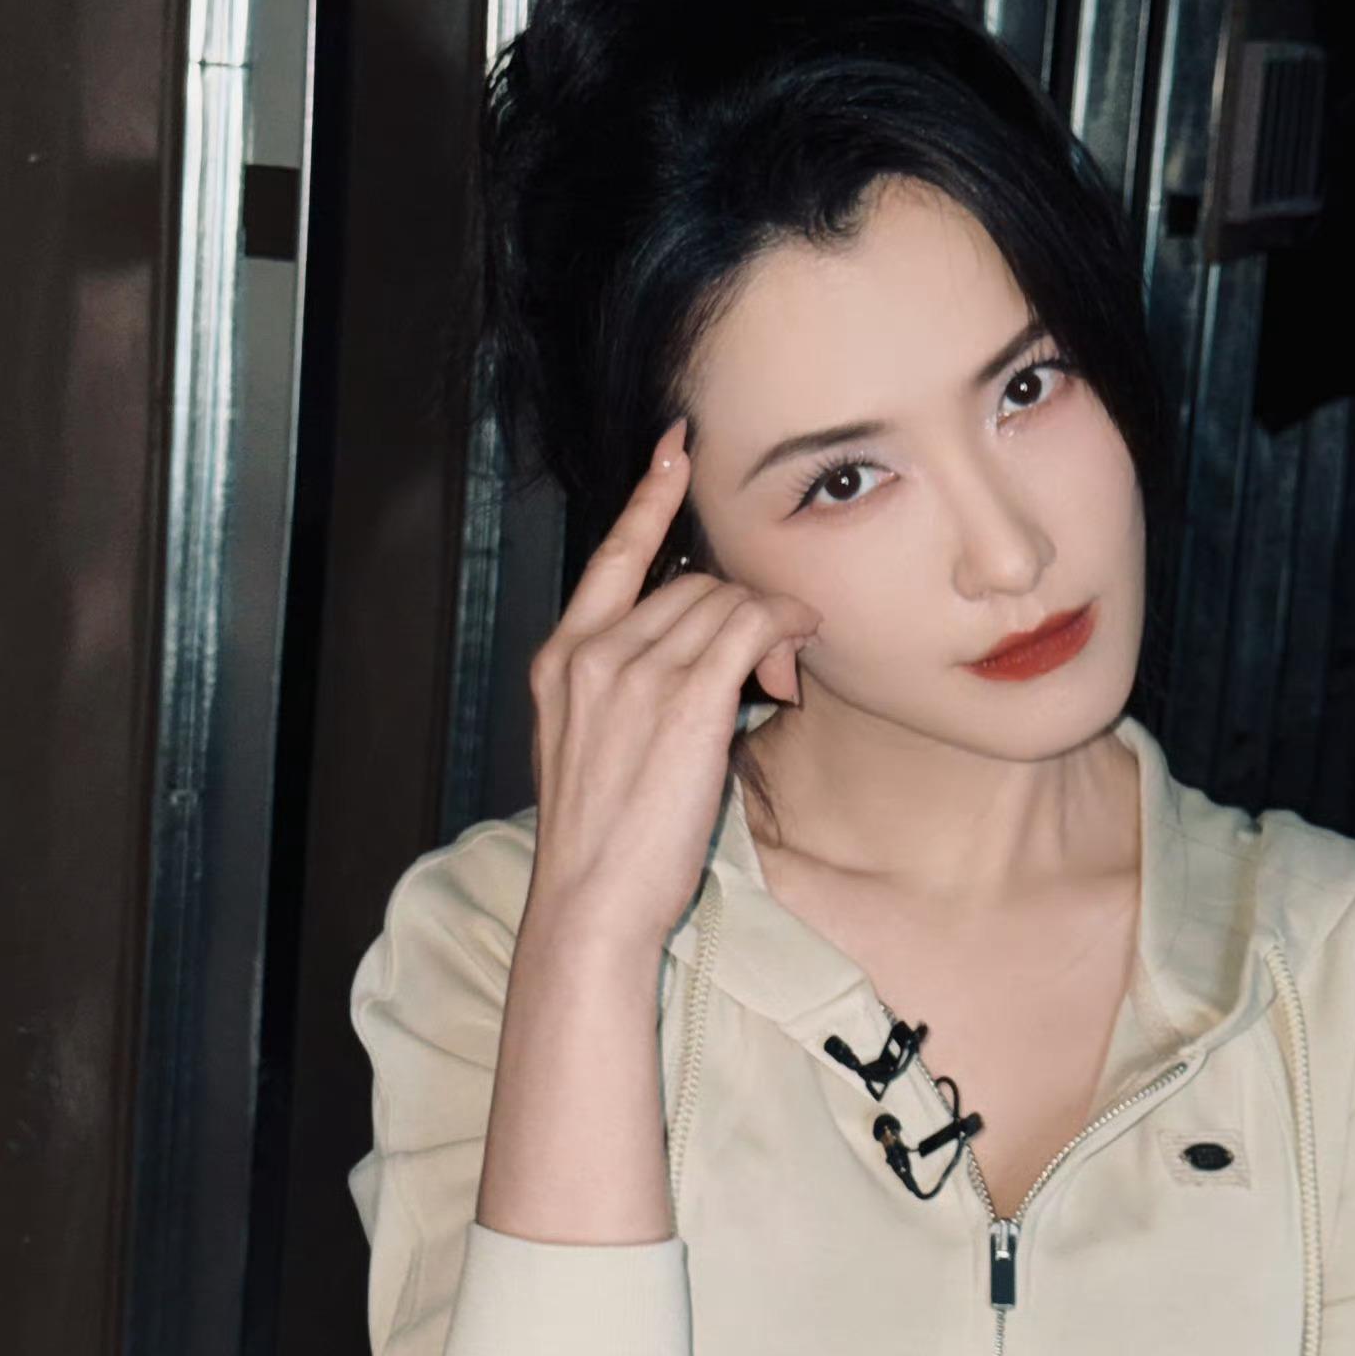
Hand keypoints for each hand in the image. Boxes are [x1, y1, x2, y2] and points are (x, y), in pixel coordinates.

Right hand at [523, 416, 820, 954]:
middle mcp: (591, 654)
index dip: (649, 497)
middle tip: (773, 669)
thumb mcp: (592, 750)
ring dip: (771, 630)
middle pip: (692, 584)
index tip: (677, 450)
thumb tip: (699, 665)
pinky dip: (784, 630)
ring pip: (727, 602)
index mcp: (561, 661)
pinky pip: (752, 625)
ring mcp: (634, 672)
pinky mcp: (683, 699)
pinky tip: (793, 660)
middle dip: (744, 611)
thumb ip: (625, 692)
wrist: (589, 904)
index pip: (611, 556)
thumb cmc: (604, 843)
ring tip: (779, 684)